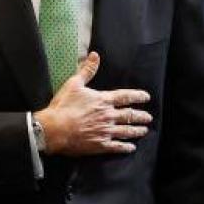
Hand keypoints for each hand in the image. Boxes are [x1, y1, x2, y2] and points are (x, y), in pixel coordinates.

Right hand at [35, 52, 151, 155]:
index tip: (146, 97)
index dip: (138, 96)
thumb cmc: (63, 106)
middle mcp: (108, 116)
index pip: (125, 97)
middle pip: (130, 115)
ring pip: (127, 131)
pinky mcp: (100, 145)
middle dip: (141, 116)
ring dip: (137, 131)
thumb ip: (87, 70)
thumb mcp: (74, 84)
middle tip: (148, 118)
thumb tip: (95, 55)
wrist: (55, 129)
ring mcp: (106, 131)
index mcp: (103, 100)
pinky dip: (126, 147)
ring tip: (144, 131)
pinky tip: (131, 147)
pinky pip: (117, 147)